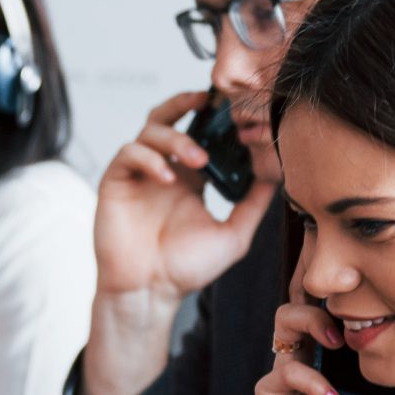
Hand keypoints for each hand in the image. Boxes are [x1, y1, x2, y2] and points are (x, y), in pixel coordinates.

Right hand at [81, 89, 276, 394]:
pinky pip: (129, 153)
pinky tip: (167, 176)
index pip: (200, 133)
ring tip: (198, 159)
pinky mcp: (116, 182)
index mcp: (189, 179)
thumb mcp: (235, 234)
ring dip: (176, 136)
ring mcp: (138, 175)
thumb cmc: (186, 270)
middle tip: (211, 101)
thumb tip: (278, 171)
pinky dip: (150, 157)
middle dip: (188, 102)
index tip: (236, 109)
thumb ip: (255, 202)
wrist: (150, 293)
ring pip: (150, 129)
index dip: (215, 117)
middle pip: (169, 116)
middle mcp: (163, 170)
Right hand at [249, 293, 394, 394]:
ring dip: (310, 323)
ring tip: (337, 343)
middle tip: (354, 316)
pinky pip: (282, 372)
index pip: (338, 305)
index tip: (379, 298)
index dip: (351, 294)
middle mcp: (310, 356)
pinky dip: (309, 380)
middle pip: (306, 299)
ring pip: (284, 322)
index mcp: (338, 355)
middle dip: (327, 297)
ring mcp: (288, 374)